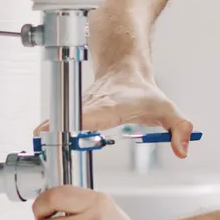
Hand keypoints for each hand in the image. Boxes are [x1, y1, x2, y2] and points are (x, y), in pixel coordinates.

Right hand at [34, 67, 195, 157]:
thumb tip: (182, 151)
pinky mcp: (75, 110)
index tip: (66, 127)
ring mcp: (81, 106)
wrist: (125, 68)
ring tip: (37, 143)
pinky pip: (61, 120)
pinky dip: (50, 129)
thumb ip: (179, 129)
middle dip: (56, 130)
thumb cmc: (143, 92)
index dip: (77, 122)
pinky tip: (40, 139)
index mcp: (112, 106)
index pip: (92, 115)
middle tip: (41, 142)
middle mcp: (92, 105)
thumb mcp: (166, 109)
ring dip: (49, 130)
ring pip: (62, 117)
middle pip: (71, 118)